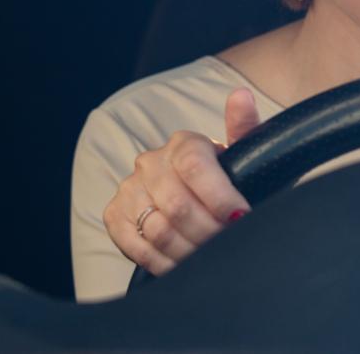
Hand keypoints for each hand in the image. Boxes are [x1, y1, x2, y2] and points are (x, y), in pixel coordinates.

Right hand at [102, 87, 261, 276]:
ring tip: (213, 257)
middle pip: (177, 205)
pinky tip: (186, 265)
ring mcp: (129, 189)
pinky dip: (165, 263)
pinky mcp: (115, 216)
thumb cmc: (226, 178)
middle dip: (210, 232)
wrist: (199, 200)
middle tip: (231, 245)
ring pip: (158, 230)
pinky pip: (136, 247)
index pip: (194, 166)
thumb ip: (244, 128)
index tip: (242, 217)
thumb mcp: (242, 155)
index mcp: (183, 143)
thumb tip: (241, 95)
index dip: (219, 196)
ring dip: (191, 252)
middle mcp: (151, 162)